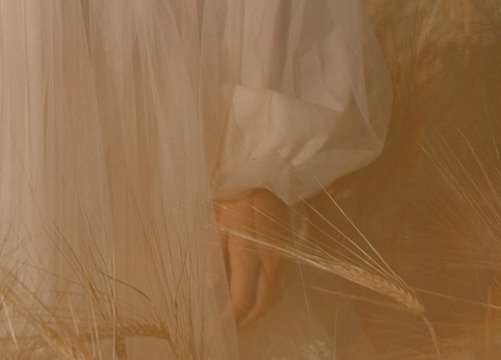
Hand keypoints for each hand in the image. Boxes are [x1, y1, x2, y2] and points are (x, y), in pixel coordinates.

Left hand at [217, 188, 292, 327]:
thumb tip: (210, 289)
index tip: (217, 325)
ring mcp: (285, 257)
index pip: (243, 299)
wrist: (265, 172)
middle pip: (263, 303)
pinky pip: (282, 283)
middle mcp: (273, 262)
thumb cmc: (232, 194)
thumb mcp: (213, 221)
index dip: (230, 317)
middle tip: (228, 327)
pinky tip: (257, 295)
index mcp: (250, 254)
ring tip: (241, 316)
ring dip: (259, 309)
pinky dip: (270, 295)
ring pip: (276, 295)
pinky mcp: (290, 252)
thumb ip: (212, 257)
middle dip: (246, 319)